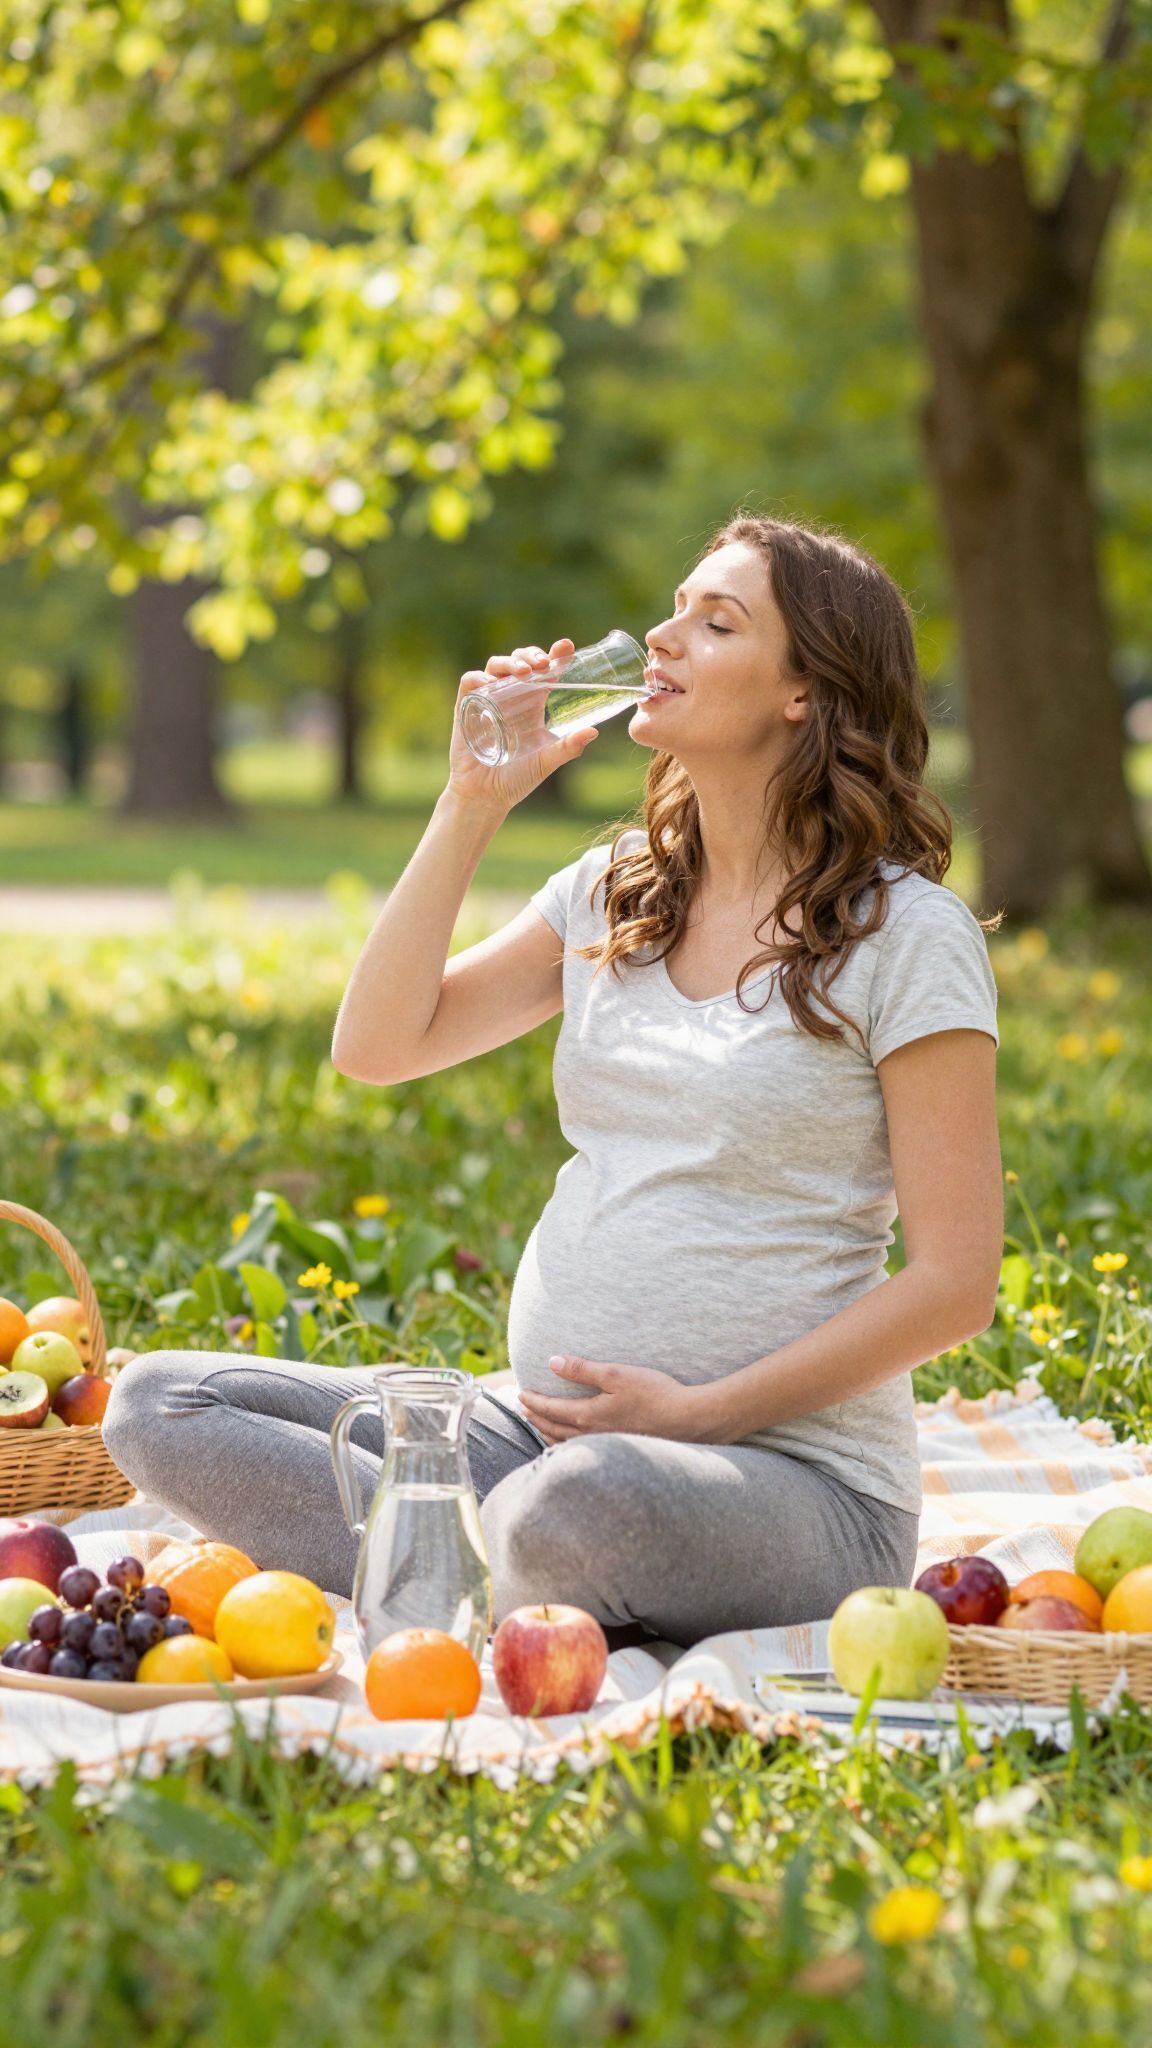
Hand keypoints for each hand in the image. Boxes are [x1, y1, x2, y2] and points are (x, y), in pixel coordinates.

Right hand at [446, 639, 598, 816]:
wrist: (486, 796)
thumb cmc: (517, 778)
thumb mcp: (546, 760)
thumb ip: (568, 747)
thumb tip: (594, 732)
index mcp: (533, 703)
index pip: (545, 672)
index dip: (555, 656)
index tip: (566, 647)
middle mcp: (511, 696)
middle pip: (520, 661)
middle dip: (531, 655)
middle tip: (544, 663)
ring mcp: (487, 699)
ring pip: (496, 665)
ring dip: (510, 662)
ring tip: (524, 672)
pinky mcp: (465, 708)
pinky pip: (469, 682)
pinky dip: (478, 677)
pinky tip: (489, 683)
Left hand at [520, 1356, 711, 1444]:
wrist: (687, 1420)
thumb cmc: (654, 1394)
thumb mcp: (616, 1373)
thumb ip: (583, 1369)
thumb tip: (552, 1362)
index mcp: (588, 1415)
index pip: (551, 1410)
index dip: (533, 1401)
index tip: (519, 1394)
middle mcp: (592, 1435)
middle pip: (553, 1429)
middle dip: (535, 1418)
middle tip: (522, 1409)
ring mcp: (605, 1445)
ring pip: (566, 1443)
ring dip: (548, 1433)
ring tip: (539, 1425)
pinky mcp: (618, 1449)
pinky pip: (582, 1450)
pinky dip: (566, 1445)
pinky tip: (572, 1442)